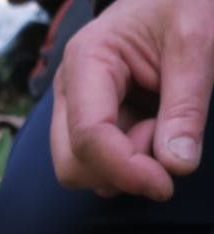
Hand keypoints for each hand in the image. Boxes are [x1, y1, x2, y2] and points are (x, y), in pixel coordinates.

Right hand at [50, 0, 213, 200]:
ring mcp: (74, 110)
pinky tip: (151, 129)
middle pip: (73, 166)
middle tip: (166, 139)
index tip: (166, 184)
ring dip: (127, 168)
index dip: (125, 170)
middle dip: (122, 171)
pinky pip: (99, 166)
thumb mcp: (195, 40)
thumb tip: (177, 165)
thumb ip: (187, 103)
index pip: (89, 137)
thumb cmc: (181, 3)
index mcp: (86, 61)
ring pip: (84, 172)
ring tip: (160, 125)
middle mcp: (69, 91)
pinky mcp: (87, 123)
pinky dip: (129, 162)